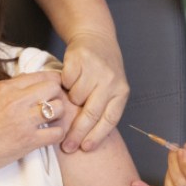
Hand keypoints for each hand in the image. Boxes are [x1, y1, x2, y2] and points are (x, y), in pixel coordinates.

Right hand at [0, 71, 72, 181]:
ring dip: (59, 114)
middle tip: (53, 104)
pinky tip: (50, 135)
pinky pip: (57, 133)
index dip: (50, 80)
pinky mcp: (28, 142)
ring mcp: (23, 121)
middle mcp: (16, 101)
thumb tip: (21, 82)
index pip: (38, 75)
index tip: (52, 87)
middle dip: (57, 94)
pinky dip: (58, 134)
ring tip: (52, 121)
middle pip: (53, 87)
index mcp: (4, 89)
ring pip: (59, 108)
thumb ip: (2, 88)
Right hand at [60, 30, 128, 153]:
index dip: (97, 136)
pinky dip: (64, 84)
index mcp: (121, 92)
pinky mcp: (79, 60)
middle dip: (77, 133)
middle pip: (91, 114)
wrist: (95, 37)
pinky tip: (68, 80)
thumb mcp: (111, 88)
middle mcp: (110, 81)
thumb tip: (86, 138)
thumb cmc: (102, 70)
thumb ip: (103, 108)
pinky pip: (66, 82)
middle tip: (67, 146)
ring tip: (71, 95)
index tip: (85, 148)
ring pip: (75, 98)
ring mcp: (95, 70)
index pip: (109, 119)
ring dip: (70, 101)